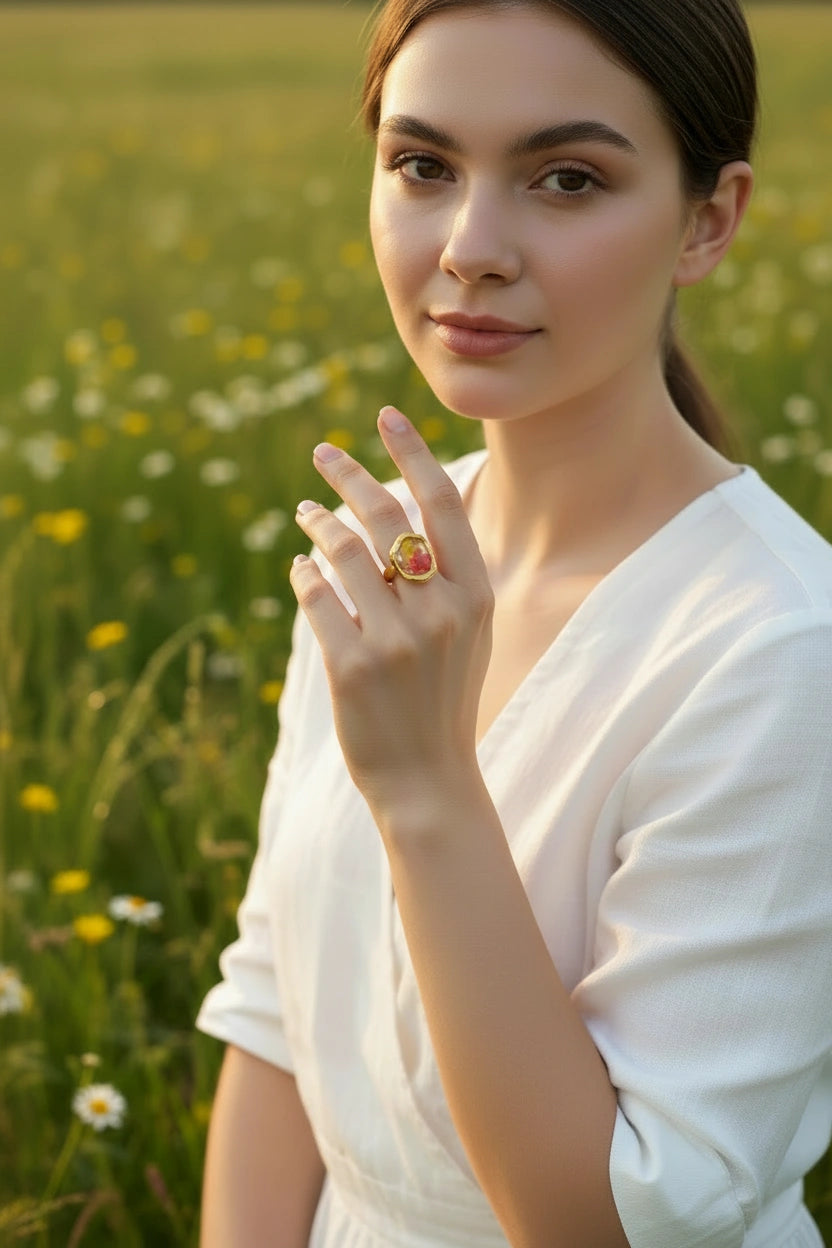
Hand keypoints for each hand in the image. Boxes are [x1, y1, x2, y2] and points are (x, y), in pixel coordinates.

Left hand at [290, 407, 493, 824]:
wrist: (431, 779)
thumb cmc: (445, 699)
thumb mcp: (468, 634)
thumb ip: (447, 578)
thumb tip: (398, 513)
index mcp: (475, 595)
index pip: (441, 504)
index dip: (412, 452)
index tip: (386, 415)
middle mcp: (440, 610)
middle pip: (385, 516)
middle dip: (349, 474)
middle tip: (323, 453)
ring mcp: (397, 639)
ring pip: (342, 551)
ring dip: (316, 522)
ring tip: (304, 511)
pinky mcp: (353, 666)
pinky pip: (317, 596)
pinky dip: (303, 574)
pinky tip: (300, 569)